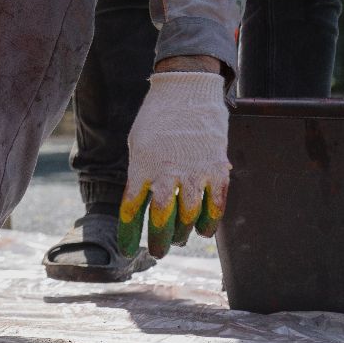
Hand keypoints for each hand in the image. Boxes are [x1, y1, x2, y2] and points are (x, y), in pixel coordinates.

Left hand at [120, 71, 228, 257]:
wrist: (187, 90)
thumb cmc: (157, 118)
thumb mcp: (138, 144)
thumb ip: (141, 172)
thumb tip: (143, 200)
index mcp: (142, 167)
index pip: (132, 209)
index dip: (129, 233)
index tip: (128, 249)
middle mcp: (167, 174)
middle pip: (162, 219)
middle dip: (158, 240)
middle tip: (156, 252)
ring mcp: (194, 173)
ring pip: (189, 216)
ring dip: (182, 232)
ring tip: (177, 238)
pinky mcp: (216, 169)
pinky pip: (215, 205)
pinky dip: (209, 222)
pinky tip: (202, 230)